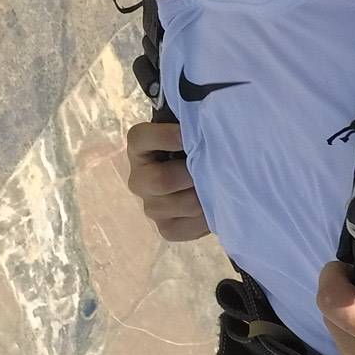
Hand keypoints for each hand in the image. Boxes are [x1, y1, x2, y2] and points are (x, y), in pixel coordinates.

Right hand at [124, 119, 211, 242]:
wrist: (199, 177)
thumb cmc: (195, 147)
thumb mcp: (191, 131)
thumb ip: (193, 126)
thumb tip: (210, 127)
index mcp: (139, 147)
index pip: (141, 138)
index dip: (165, 137)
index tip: (188, 137)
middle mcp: (138, 179)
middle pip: (160, 181)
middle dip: (191, 175)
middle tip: (211, 169)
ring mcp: (150, 207)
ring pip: (180, 205)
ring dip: (202, 197)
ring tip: (216, 187)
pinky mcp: (165, 228)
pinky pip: (185, 228)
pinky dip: (204, 219)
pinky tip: (212, 207)